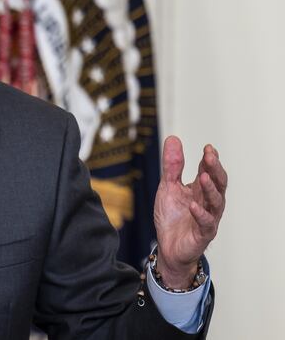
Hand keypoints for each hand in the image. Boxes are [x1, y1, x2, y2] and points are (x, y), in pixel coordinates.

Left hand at [153, 136, 226, 288]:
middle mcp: (208, 202)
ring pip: (216, 202)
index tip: (208, 147)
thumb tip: (173, 139)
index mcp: (200, 190)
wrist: (168, 247)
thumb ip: (172, 165)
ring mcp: (208, 217)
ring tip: (203, 176)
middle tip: (210, 156)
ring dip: (210, 188)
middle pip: (218, 183)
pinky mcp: (203, 233)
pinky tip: (193, 205)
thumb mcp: (167, 186)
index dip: (210, 160)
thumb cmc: (171, 217)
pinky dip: (200, 213)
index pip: (209, 171)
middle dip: (215, 169)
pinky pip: (206, 223)